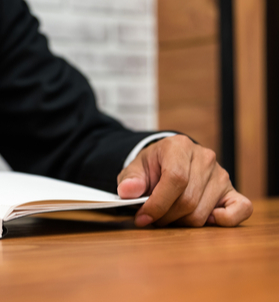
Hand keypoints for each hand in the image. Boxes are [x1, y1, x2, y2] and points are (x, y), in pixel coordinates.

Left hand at [117, 135, 252, 226]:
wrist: (168, 161)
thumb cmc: (151, 167)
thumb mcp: (134, 169)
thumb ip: (130, 180)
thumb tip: (128, 191)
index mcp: (178, 147)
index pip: (175, 179)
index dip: (158, 203)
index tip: (143, 218)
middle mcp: (204, 158)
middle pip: (188, 200)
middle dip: (166, 216)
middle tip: (152, 219)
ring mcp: (221, 174)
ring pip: (203, 212)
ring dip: (182, 222)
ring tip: (168, 216)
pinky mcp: (232, 190)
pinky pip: (240, 209)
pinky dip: (224, 220)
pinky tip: (204, 220)